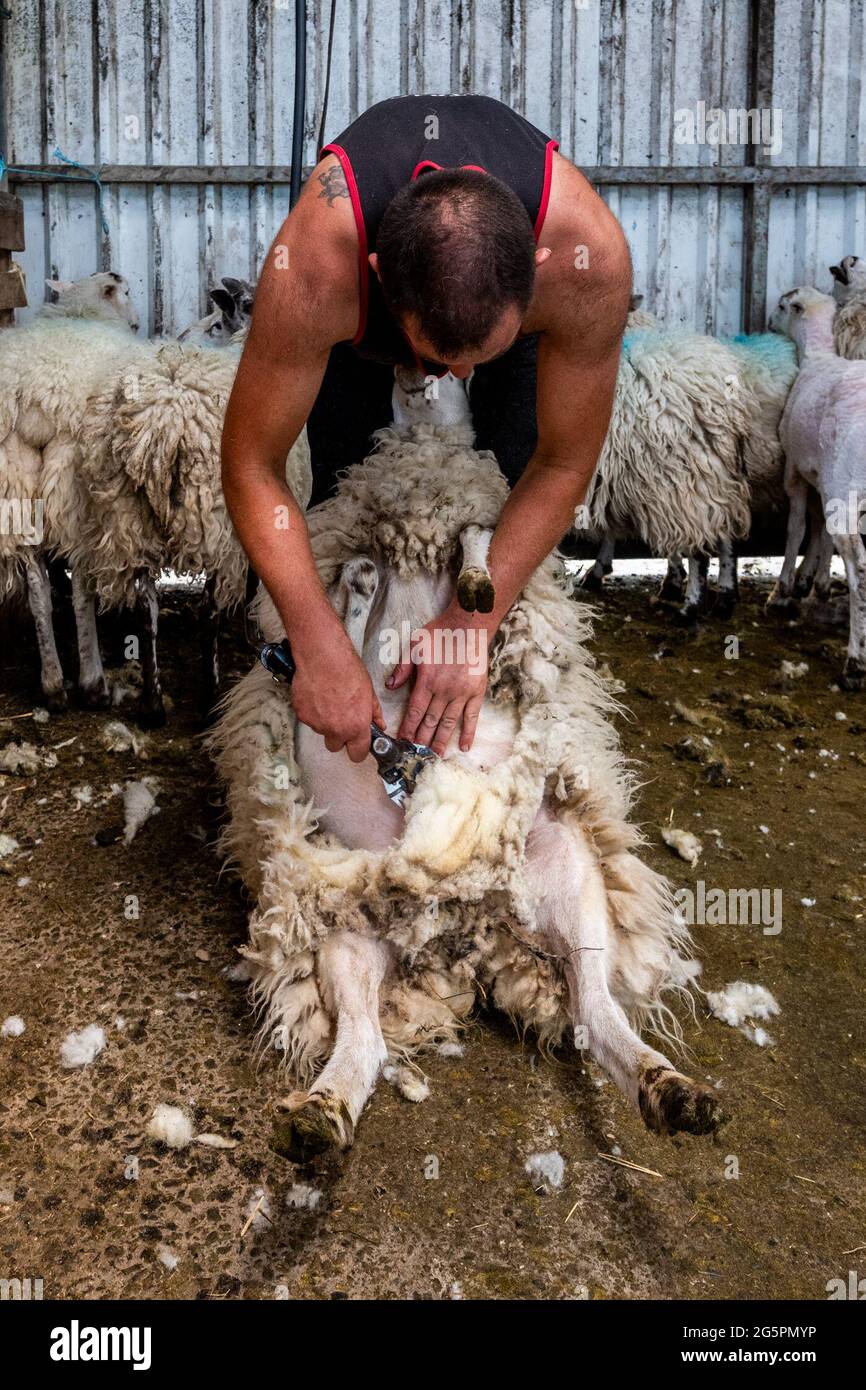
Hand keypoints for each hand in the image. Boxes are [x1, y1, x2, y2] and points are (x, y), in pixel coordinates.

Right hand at [290, 623, 383, 762]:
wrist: (323, 656)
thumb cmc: (346, 669)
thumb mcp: (369, 692)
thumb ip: (373, 713)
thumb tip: (378, 724)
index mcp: (356, 726)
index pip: (358, 755)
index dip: (358, 750)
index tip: (357, 745)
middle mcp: (336, 729)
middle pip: (336, 746)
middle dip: (339, 737)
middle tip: (341, 718)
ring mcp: (317, 724)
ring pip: (321, 731)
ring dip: (325, 721)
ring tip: (328, 699)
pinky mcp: (302, 715)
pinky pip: (309, 720)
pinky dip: (312, 711)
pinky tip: (317, 695)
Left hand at [388, 601, 489, 754]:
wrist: (469, 625)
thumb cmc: (440, 633)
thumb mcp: (415, 645)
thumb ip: (403, 668)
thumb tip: (390, 686)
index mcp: (427, 681)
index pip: (415, 711)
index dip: (408, 728)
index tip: (403, 740)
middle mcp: (444, 691)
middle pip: (430, 721)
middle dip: (421, 739)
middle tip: (416, 753)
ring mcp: (462, 693)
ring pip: (449, 723)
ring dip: (441, 741)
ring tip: (435, 755)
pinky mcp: (477, 692)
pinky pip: (472, 717)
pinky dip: (468, 733)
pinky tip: (463, 746)